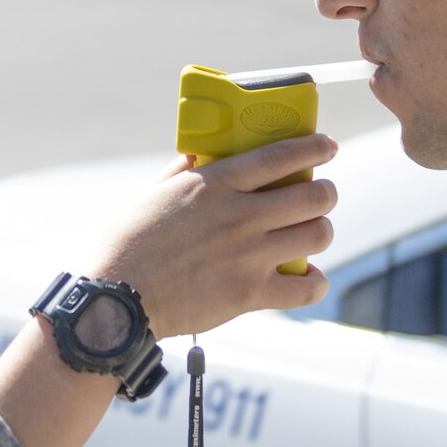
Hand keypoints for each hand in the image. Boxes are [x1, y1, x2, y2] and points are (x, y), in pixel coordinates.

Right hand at [87, 132, 337, 339]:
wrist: (118, 300)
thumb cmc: (127, 244)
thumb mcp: (152, 194)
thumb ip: (182, 172)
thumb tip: (200, 154)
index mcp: (215, 185)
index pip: (281, 156)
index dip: (314, 148)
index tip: (328, 146)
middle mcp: (240, 216)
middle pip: (314, 195)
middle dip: (325, 193)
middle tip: (319, 196)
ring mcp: (249, 255)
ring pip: (317, 235)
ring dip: (320, 231)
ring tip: (311, 232)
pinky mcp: (250, 293)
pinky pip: (306, 288)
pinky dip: (315, 283)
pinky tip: (309, 278)